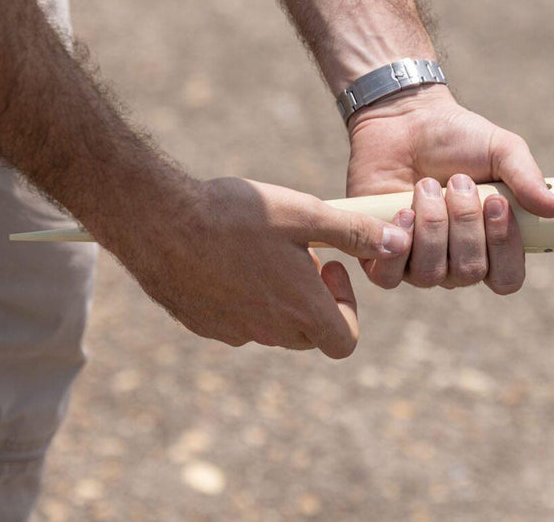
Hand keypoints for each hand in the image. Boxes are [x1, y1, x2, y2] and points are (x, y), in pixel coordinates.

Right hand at [100, 177, 411, 356]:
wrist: (157, 219)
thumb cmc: (236, 213)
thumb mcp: (306, 213)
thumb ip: (355, 233)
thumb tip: (396, 244)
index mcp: (300, 310)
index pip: (344, 342)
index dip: (347, 307)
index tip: (329, 266)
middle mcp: (267, 332)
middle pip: (310, 334)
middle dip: (315, 299)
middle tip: (299, 253)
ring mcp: (231, 332)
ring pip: (273, 328)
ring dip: (280, 298)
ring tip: (263, 249)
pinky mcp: (201, 324)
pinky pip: (237, 322)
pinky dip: (244, 298)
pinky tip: (229, 256)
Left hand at [346, 85, 553, 293]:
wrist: (405, 119)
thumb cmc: (458, 137)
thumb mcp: (502, 149)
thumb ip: (526, 178)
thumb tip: (553, 208)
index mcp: (491, 245)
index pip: (507, 278)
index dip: (504, 249)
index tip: (497, 204)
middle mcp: (456, 261)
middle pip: (469, 273)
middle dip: (464, 224)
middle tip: (457, 181)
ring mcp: (417, 261)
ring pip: (431, 275)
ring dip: (431, 226)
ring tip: (426, 186)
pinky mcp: (379, 254)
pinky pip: (389, 275)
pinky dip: (398, 244)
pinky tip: (403, 210)